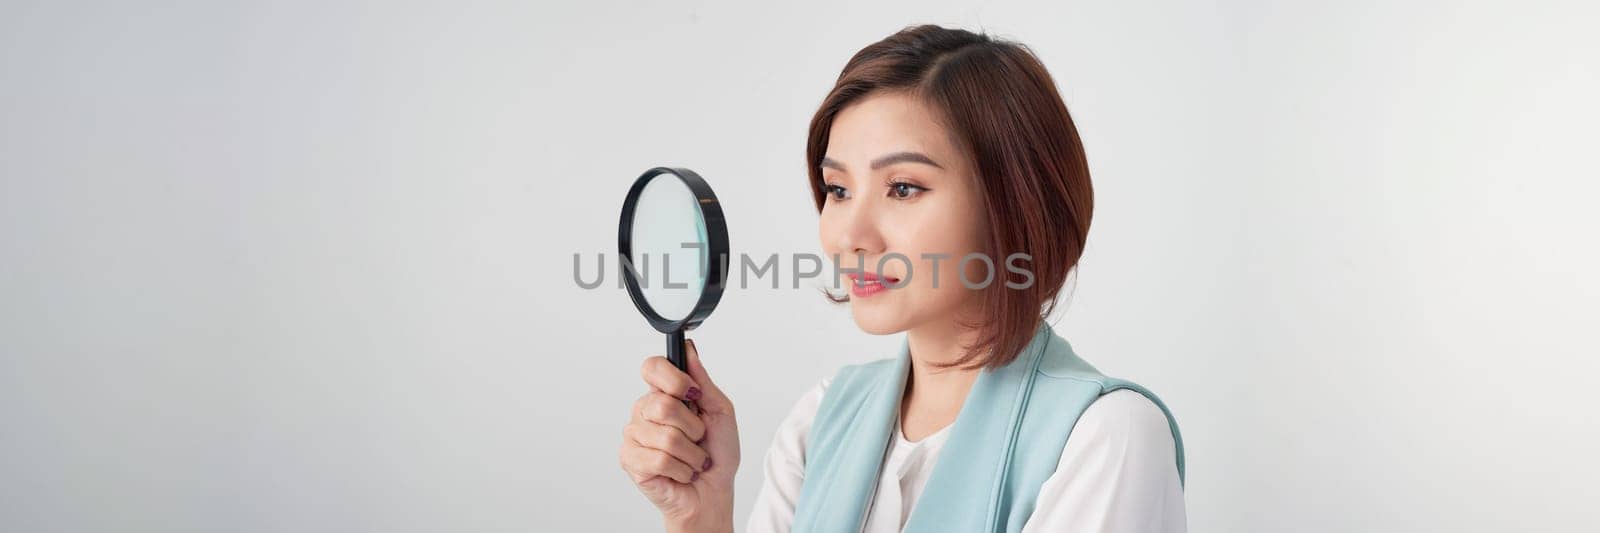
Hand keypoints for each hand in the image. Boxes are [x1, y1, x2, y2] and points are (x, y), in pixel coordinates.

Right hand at [619, 338, 739, 532]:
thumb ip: (703, 382)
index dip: (673, 379)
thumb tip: (689, 350)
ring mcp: (634, 434)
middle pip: (663, 404)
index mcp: (664, 394)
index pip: (653, 367)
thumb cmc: (716, 453)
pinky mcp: (629, 459)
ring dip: (691, 454)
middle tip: (698, 438)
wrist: (712, 492)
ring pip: (666, 437)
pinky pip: (658, 459)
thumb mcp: (720, 412)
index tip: (693, 394)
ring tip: (692, 459)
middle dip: (693, 428)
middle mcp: (644, 410)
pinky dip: (681, 469)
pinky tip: (681, 472)